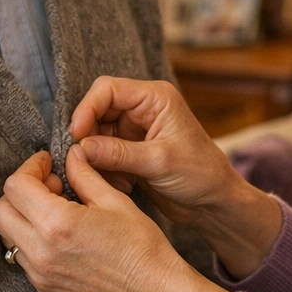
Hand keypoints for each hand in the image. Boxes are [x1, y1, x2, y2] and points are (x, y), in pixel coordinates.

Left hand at [0, 146, 227, 291]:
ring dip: (22, 215)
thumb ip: (84, 174)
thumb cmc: (140, 245)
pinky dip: (30, 237)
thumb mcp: (114, 200)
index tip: (48, 163)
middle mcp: (40, 252)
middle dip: (20, 191)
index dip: (31, 167)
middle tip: (51, 185)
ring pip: (6, 235)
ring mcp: (39, 274)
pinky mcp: (44, 289)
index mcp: (57, 225)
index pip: (16, 186)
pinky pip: (20, 256)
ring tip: (56, 209)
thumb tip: (71, 155)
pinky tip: (60, 232)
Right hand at [70, 77, 283, 277]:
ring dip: (96, 157)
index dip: (87, 109)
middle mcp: (143, 109)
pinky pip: (104, 153)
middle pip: (98, 110)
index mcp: (155, 98)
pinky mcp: (131, 151)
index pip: (108, 90)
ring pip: (97, 134)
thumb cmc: (200, 174)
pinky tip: (121, 185)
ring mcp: (136, 130)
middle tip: (85, 162)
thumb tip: (80, 147)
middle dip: (89, 137)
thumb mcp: (159, 162)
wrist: (215, 202)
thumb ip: (118, 153)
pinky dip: (104, 169)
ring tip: (111, 179)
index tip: (76, 135)